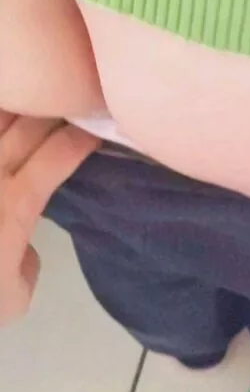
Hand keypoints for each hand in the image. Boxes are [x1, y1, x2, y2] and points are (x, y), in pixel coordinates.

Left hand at [0, 112, 100, 324]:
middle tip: (71, 99)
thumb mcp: (13, 298)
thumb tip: (22, 246)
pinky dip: (0, 116)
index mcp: (15, 204)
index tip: (97, 131)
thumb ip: (27, 262)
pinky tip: (7, 110)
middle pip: (29, 123)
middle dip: (55, 106)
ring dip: (17, 103)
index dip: (83, 138)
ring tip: (30, 93)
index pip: (59, 154)